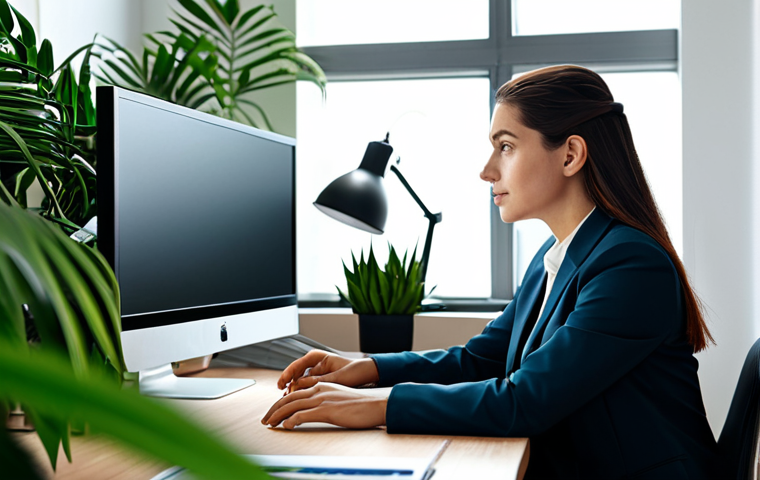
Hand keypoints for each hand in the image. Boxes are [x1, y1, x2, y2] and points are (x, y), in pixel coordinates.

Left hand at [262, 382, 389, 428]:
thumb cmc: (360, 405)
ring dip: (277, 416)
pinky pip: (302, 415)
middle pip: (288, 398)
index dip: (280, 403)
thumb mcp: (338, 399)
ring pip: (291, 406)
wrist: (375, 404)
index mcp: (321, 386)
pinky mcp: (326, 410)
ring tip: (269, 424)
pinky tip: (285, 427)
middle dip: (273, 410)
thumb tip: (313, 411)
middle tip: (265, 420)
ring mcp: (322, 399)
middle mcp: (319, 390)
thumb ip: (324, 401)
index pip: (294, 393)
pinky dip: (290, 421)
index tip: (273, 413)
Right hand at [277, 350, 379, 392]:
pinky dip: (301, 394)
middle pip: (295, 374)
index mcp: (317, 356)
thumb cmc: (354, 371)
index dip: (286, 375)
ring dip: (293, 391)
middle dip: (288, 386)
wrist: (366, 374)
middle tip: (282, 397)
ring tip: (287, 401)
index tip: (281, 385)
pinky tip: (297, 402)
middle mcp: (314, 363)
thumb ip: (317, 380)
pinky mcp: (318, 380)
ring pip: (299, 381)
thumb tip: (298, 384)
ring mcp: (315, 371)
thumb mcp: (337, 377)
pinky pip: (305, 387)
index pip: (296, 365)